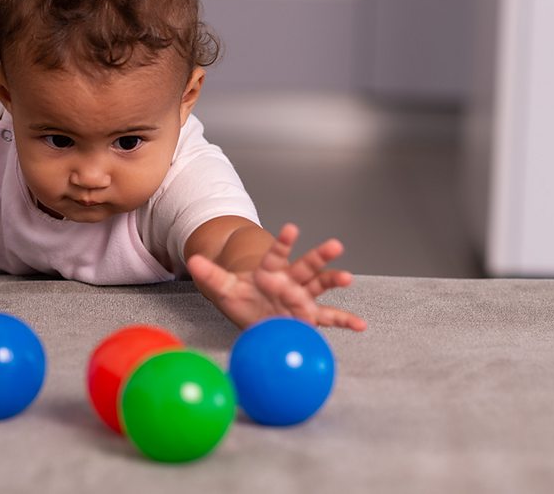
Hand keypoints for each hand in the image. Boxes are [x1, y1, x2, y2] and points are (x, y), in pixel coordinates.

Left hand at [187, 224, 366, 331]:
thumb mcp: (223, 288)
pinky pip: (329, 318)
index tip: (292, 228)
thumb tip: (191, 259)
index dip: (285, 242)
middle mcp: (290, 281)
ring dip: (334, 281)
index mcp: (271, 270)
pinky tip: (361, 325)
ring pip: (320, 286)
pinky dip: (345, 321)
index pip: (277, 254)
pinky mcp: (308, 316)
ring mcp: (302, 297)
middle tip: (336, 245)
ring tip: (348, 277)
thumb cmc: (243, 298)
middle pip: (307, 266)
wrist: (254, 314)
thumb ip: (211, 274)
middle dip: (320, 256)